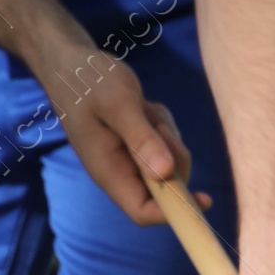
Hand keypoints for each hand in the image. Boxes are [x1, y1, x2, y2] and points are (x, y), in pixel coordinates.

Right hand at [34, 27, 202, 226]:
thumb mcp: (116, 103)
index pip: (143, 212)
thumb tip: (165, 173)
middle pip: (166, 189)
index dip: (173, 213)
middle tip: (158, 126)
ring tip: (143, 109)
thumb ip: (140, 138)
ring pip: (170, 164)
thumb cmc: (86, 80)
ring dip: (168, 136)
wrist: (71, 61)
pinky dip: (163, 126)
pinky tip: (143, 106)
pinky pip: (167, 145)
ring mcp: (132, 160)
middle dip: (172, 158)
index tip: (203, 199)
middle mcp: (122, 173)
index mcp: (110, 173)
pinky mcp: (140, 146)